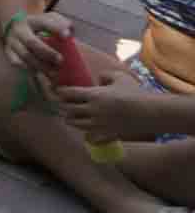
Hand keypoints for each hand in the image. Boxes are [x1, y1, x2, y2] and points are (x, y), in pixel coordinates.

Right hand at [3, 10, 72, 75]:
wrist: (16, 28)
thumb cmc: (40, 26)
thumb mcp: (49, 20)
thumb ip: (61, 24)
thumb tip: (69, 32)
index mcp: (31, 21)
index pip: (43, 23)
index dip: (55, 28)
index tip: (67, 36)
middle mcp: (19, 30)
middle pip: (32, 42)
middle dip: (47, 53)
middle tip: (61, 61)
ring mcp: (12, 41)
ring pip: (25, 55)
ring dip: (41, 65)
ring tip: (54, 72)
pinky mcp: (8, 51)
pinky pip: (16, 62)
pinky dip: (28, 68)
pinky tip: (39, 72)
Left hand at [53, 83, 173, 143]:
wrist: (150, 113)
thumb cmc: (135, 92)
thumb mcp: (119, 77)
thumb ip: (105, 75)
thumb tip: (98, 79)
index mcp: (93, 95)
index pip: (67, 94)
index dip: (61, 92)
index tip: (61, 92)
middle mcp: (92, 110)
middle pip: (67, 110)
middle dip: (63, 106)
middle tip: (64, 104)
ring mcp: (99, 124)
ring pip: (75, 124)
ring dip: (71, 119)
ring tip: (73, 116)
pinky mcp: (107, 135)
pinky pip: (89, 137)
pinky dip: (85, 133)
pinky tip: (87, 129)